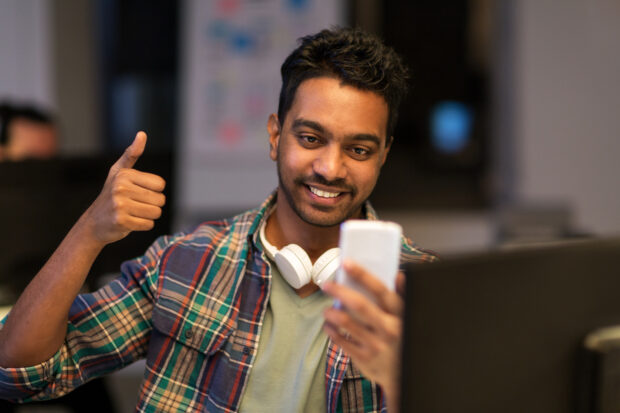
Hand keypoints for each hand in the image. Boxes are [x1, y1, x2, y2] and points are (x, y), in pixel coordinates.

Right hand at [83, 131, 165, 244]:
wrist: (94, 223)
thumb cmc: (111, 195)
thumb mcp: (119, 173)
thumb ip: (131, 154)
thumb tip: (142, 134)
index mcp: (124, 175)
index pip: (160, 184)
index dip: (154, 191)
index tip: (138, 192)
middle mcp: (121, 188)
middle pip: (160, 200)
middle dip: (152, 205)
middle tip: (135, 205)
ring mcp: (120, 205)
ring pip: (156, 212)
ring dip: (148, 216)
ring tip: (133, 213)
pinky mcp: (121, 221)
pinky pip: (148, 225)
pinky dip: (143, 225)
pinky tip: (130, 222)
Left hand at [322, 260, 404, 411]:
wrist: (403, 375)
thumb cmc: (401, 338)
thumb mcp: (406, 317)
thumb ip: (402, 296)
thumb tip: (399, 275)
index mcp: (399, 314)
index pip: (380, 290)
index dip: (363, 275)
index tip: (347, 263)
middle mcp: (388, 328)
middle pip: (360, 305)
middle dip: (340, 291)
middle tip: (326, 285)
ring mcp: (376, 345)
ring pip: (346, 323)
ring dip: (332, 313)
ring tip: (327, 310)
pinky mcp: (364, 358)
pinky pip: (341, 341)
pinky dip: (331, 331)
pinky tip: (329, 326)